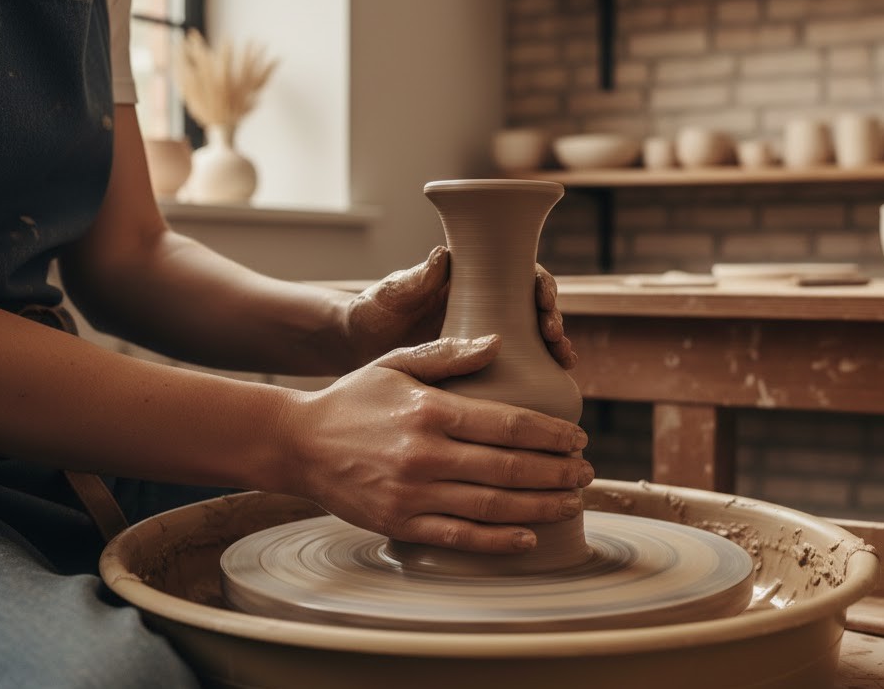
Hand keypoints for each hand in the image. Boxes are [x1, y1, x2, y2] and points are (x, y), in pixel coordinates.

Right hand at [283, 335, 592, 551]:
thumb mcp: (397, 363)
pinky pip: (458, 537)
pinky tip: (529, 535)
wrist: (296, 444)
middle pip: (510, 467)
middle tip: (587, 471)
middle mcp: (426, 454)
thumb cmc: (353, 399)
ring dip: (541, 505)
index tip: (577, 437)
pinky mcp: (400, 523)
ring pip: (492, 505)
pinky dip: (497, 540)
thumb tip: (500, 342)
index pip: (509, 423)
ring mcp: (413, 493)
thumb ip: (450, 356)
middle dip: (557, 471)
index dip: (551, 433)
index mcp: (432, 410)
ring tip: (572, 501)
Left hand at [344, 247, 576, 369]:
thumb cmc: (372, 312)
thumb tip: (442, 255)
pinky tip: (552, 384)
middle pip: (532, 306)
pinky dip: (538, 372)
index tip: (544, 297)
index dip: (537, 282)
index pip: (516, 273)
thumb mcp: (391, 295)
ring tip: (563, 359)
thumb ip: (414, 280)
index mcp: (469, 280)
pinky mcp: (478, 367)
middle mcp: (484, 306)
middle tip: (554, 334)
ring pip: (532, 337)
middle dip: (552, 316)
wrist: (356, 350)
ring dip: (554, 345)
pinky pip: (516, 368)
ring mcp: (483, 337)